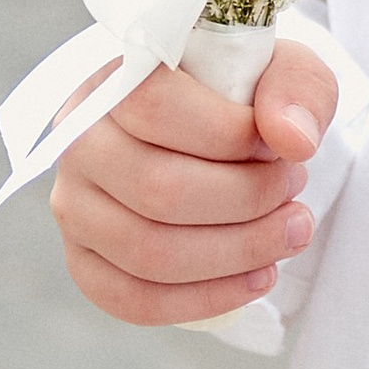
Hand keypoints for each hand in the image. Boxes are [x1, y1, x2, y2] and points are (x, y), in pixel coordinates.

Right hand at [53, 38, 339, 325]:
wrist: (217, 136)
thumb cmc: (243, 98)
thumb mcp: (282, 69)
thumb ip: (295, 88)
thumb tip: (293, 141)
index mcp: (112, 78)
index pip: (154, 107)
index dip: (231, 134)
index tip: (278, 146)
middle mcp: (77, 141)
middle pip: (158, 189)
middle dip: (248, 199)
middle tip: (295, 191)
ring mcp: (73, 207)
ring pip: (149, 252)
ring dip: (238, 251)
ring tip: (291, 231)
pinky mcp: (85, 261)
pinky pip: (134, 299)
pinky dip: (207, 298)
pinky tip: (258, 277)